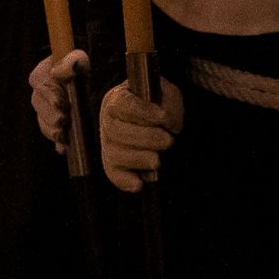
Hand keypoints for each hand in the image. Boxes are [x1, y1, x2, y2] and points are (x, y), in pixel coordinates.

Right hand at [27, 48, 89, 154]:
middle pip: (38, 105)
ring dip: (52, 130)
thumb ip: (72, 61)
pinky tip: (63, 149)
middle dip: (50, 114)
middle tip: (62, 120)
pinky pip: (52, 136)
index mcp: (42, 74)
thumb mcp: (80, 59)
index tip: (61, 102)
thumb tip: (59, 72)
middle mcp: (40, 93)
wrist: (86, 83)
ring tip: (63, 135)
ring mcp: (45, 111)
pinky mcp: (54, 125)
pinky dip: (58, 144)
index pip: (37, 82)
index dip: (48, 93)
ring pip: (43, 122)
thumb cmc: (80, 68)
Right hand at [96, 74, 183, 191]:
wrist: (155, 121)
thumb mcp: (167, 94)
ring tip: (157, 160)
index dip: (142, 111)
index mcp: (118, 99)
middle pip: (116, 131)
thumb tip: (168, 122)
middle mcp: (108, 121)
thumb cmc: (158, 105)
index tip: (162, 117)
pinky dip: (125, 180)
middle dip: (145, 137)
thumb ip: (170, 102)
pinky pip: (113, 174)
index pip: (124, 104)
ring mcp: (108, 144)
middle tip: (168, 141)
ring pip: (114, 153)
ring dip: (138, 158)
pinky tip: (139, 183)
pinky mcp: (113, 164)